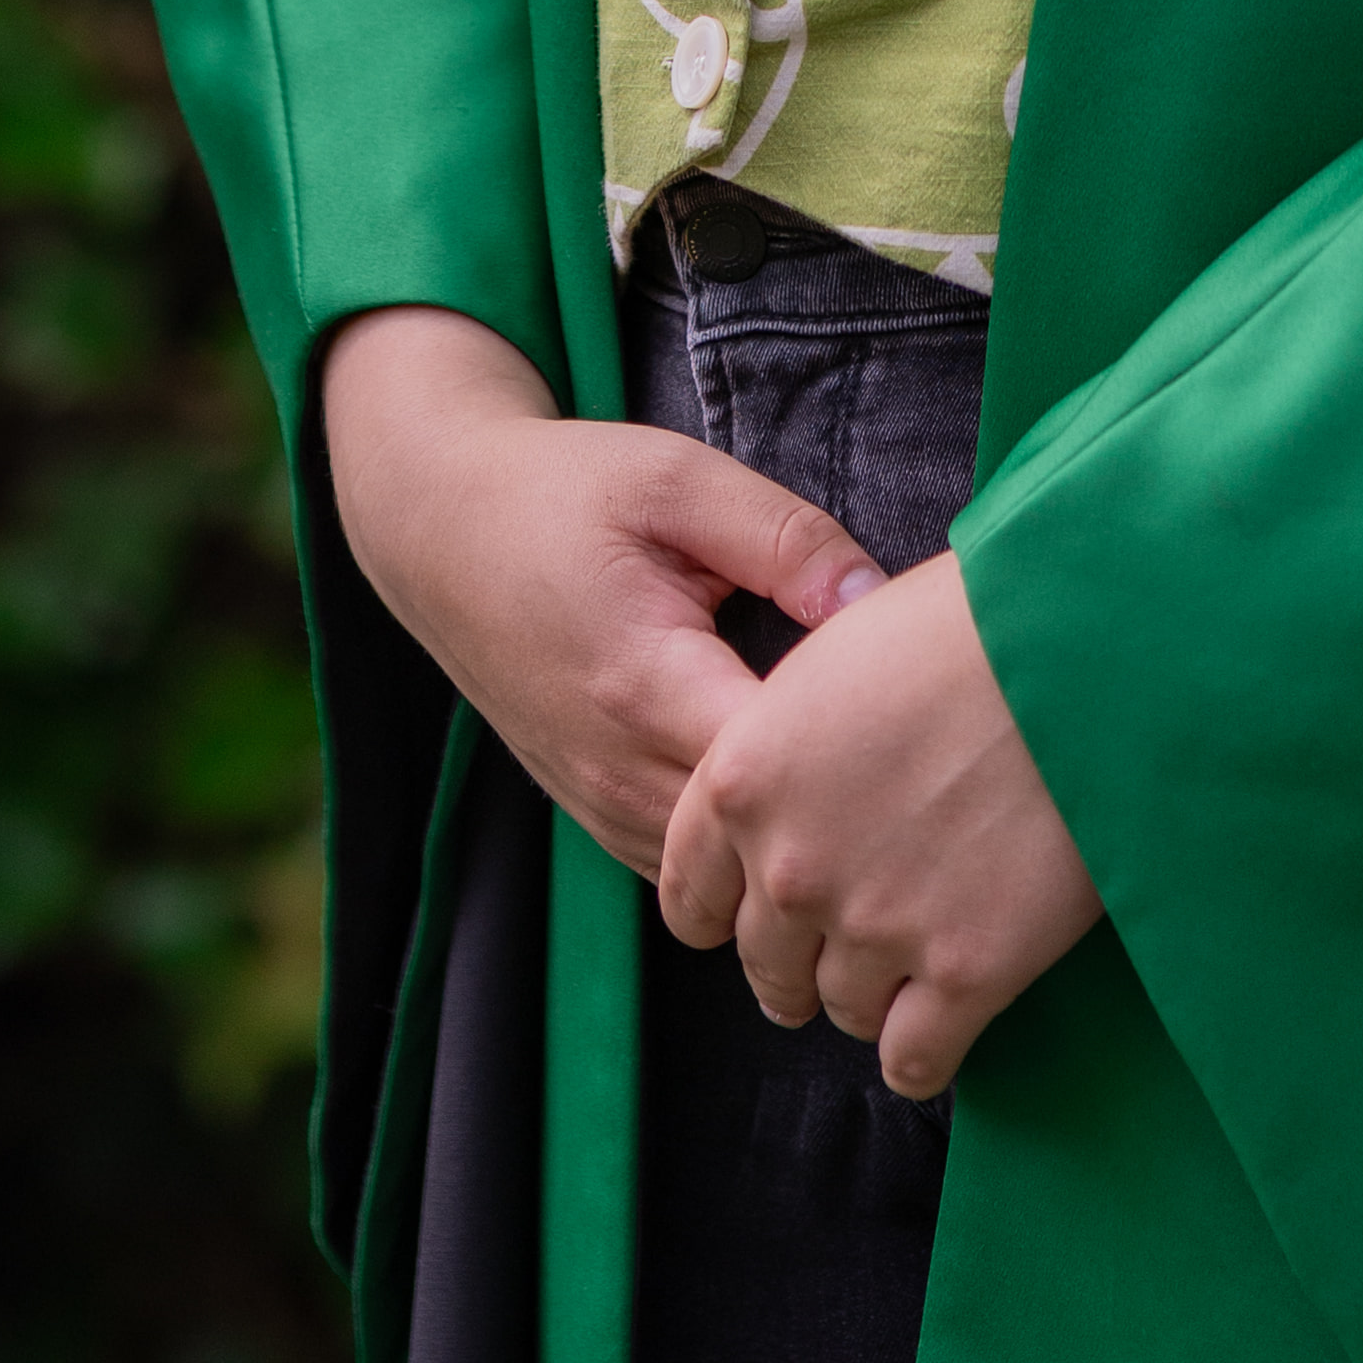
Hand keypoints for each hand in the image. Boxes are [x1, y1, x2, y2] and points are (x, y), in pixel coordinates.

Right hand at [317, 302, 879, 877]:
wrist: (442, 533)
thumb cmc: (566, 493)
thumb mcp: (681, 480)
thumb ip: (786, 540)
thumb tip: (880, 603)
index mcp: (648, 684)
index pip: (781, 772)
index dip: (864, 751)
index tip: (919, 707)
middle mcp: (620, 770)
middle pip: (764, 848)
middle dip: (846, 814)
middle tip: (920, 755)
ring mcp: (601, 807)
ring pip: (728, 882)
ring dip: (794, 845)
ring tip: (869, 781)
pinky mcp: (595, 817)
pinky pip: (690, 875)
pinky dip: (746, 854)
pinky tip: (796, 796)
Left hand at [657, 554, 1101, 1099]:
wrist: (1087, 649)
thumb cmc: (970, 624)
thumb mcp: (837, 657)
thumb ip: (788, 745)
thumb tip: (797, 793)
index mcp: (743, 780)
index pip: (691, 897)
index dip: (728, 911)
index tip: (761, 914)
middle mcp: (793, 867)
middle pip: (767, 966)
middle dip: (802, 960)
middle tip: (850, 939)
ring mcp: (877, 927)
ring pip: (842, 1011)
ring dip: (873, 993)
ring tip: (918, 953)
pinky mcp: (966, 971)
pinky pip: (912, 1061)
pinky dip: (924, 1051)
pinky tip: (947, 1016)